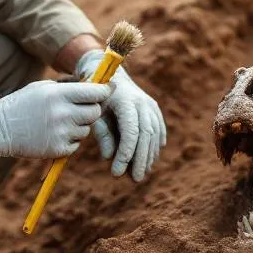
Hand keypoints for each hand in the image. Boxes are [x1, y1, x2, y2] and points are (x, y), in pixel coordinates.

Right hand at [0, 80, 110, 160]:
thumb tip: (95, 86)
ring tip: (58, 123)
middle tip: (79, 109)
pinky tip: (52, 135)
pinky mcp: (58, 149)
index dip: (105, 91)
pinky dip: (69, 141)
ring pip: (86, 130)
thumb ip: (69, 87)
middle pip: (95, 112)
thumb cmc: (22, 104)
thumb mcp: (43, 87)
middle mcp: (62, 113)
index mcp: (59, 94)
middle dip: (91, 110)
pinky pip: (76, 145)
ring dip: (78, 127)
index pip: (95, 93)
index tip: (108, 90)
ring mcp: (61, 133)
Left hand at [76, 50, 166, 181]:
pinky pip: (158, 131)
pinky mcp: (154, 110)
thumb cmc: (96, 97)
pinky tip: (149, 161)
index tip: (117, 172)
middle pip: (146, 136)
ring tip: (139, 174)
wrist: (109, 73)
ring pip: (154, 135)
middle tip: (134, 179)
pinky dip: (154, 148)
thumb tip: (108, 157)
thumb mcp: (94, 113)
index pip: (131, 132)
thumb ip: (101, 133)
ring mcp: (151, 106)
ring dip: (148, 157)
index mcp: (126, 101)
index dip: (126, 154)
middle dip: (141, 160)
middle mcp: (143, 103)